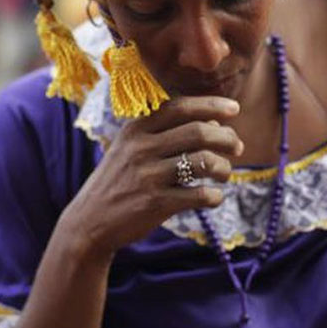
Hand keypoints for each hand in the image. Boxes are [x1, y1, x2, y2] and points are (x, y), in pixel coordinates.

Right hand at [58, 96, 242, 258]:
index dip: (210, 105)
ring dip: (224, 167)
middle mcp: (141, 148)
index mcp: (135, 129)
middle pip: (199, 132)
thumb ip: (159, 132)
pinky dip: (215, 196)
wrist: (89, 222)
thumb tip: (210, 121)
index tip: (234, 108)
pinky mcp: (156, 203)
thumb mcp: (127, 148)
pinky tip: (213, 197)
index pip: (179, 107)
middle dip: (226, 138)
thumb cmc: (117, 182)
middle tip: (237, 147)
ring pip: (204, 162)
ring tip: (224, 174)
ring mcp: (148, 176)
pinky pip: (200, 195)